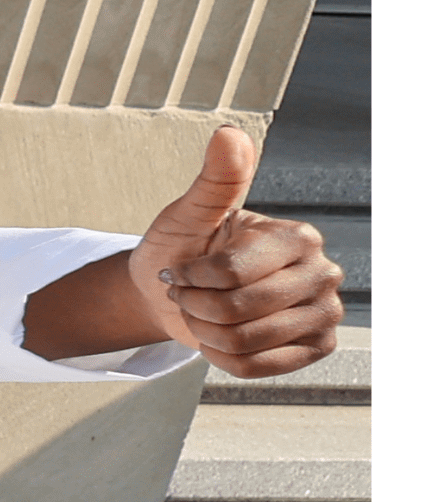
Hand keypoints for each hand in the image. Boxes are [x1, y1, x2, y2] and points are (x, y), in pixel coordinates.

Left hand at [130, 126, 345, 377]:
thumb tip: (231, 134)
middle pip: (239, 309)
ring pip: (243, 341)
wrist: (176, 292)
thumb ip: (215, 179)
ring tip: (202, 312)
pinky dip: (220, 357)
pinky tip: (217, 337)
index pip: (233, 272)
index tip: (184, 268)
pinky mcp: (316, 349)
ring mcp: (324, 314)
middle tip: (189, 293)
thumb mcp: (190, 212)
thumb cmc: (184, 247)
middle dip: (196, 305)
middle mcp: (322, 274)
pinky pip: (255, 367)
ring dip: (204, 330)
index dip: (194, 276)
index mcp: (298, 237)